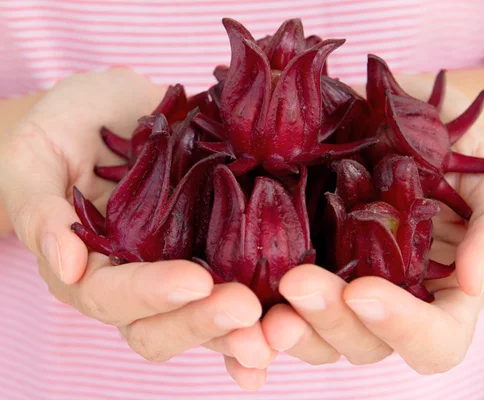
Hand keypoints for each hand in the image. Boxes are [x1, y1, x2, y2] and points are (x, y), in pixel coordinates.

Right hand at [0, 69, 274, 389]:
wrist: (109, 107)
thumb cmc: (60, 127)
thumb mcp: (30, 156)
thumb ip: (38, 209)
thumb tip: (66, 264)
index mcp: (82, 268)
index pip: (109, 297)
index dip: (149, 295)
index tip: (193, 280)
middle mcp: (130, 282)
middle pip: (158, 328)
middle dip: (201, 324)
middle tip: (245, 310)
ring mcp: (172, 269)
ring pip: (202, 320)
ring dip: (240, 333)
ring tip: (281, 329)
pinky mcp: (210, 249)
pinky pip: (236, 289)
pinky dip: (262, 316)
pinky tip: (290, 325)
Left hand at [259, 73, 483, 373]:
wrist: (416, 110)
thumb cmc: (461, 144)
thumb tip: (470, 282)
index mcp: (435, 293)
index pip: (430, 340)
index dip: (399, 327)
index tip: (363, 290)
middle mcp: (383, 300)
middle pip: (359, 342)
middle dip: (327, 319)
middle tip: (297, 283)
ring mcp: (337, 282)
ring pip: (311, 332)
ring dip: (282, 327)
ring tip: (252, 308)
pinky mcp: (296, 260)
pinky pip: (271, 303)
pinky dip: (248, 320)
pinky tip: (224, 318)